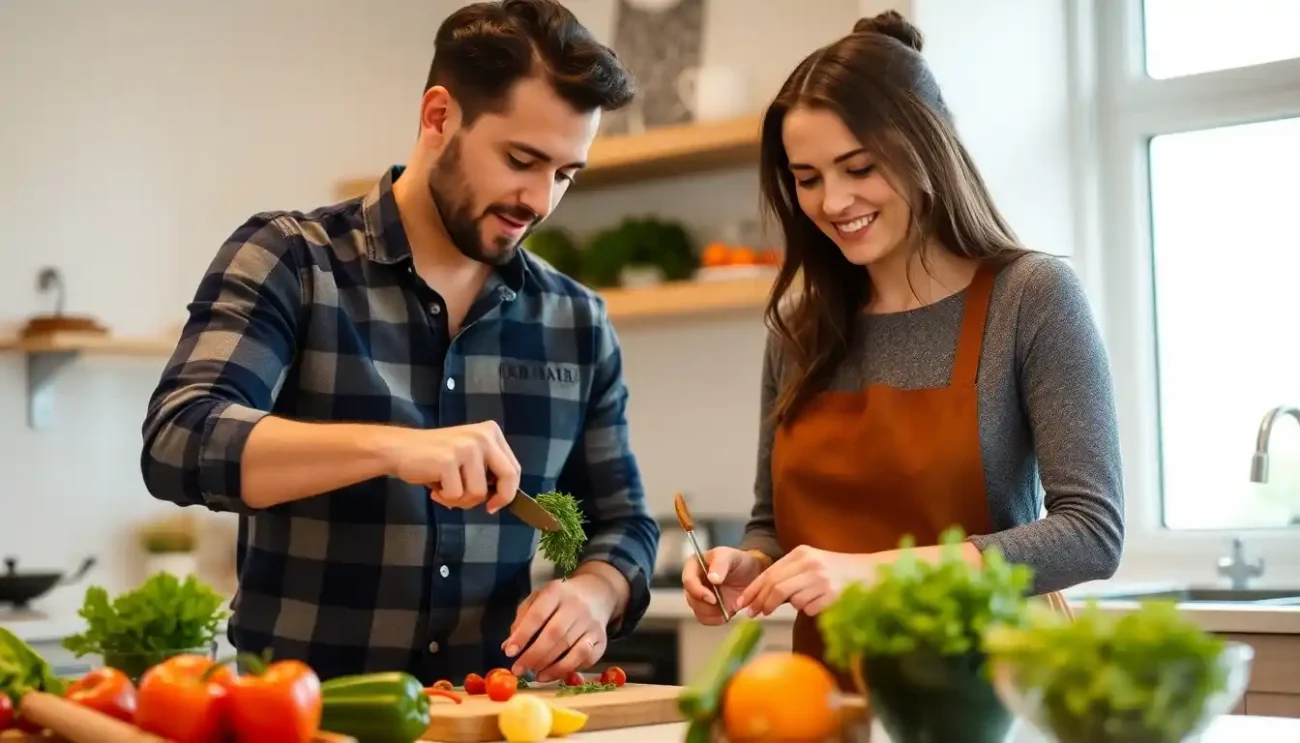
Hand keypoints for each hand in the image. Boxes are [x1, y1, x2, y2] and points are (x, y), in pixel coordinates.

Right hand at [389, 420, 520, 512]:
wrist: (400, 449)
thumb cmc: (435, 459)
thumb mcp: (469, 458)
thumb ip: (487, 471)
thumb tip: (501, 499)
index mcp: (491, 432)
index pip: (513, 467)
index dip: (509, 492)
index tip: (495, 504)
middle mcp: (482, 436)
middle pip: (508, 476)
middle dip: (499, 499)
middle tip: (487, 508)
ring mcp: (466, 447)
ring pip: (479, 492)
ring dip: (462, 500)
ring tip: (446, 489)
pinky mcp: (448, 460)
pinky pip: (456, 495)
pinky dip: (445, 499)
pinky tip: (435, 488)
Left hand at [503, 576, 614, 682]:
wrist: (596, 593)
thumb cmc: (559, 600)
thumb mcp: (537, 599)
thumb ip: (522, 620)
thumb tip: (508, 647)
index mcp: (556, 592)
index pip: (538, 615)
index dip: (523, 635)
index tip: (509, 653)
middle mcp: (576, 606)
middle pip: (555, 634)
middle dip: (534, 656)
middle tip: (518, 670)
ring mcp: (592, 623)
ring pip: (571, 649)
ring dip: (550, 666)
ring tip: (535, 675)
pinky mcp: (602, 638)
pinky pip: (586, 658)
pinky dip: (568, 669)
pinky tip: (553, 674)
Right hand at [682, 547, 766, 625]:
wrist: (751, 574)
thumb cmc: (738, 561)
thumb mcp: (731, 556)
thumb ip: (720, 564)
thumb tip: (712, 578)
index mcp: (694, 566)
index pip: (688, 581)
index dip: (698, 591)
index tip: (713, 598)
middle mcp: (693, 582)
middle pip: (691, 599)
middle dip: (707, 605)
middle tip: (722, 604)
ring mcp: (700, 597)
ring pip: (697, 611)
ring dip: (712, 613)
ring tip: (727, 606)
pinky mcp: (708, 609)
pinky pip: (706, 619)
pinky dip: (716, 619)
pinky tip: (727, 612)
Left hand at [736, 545, 873, 617]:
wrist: (872, 572)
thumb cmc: (838, 571)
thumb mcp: (812, 563)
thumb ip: (789, 574)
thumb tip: (762, 596)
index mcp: (802, 553)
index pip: (769, 574)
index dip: (753, 591)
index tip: (742, 604)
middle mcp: (810, 564)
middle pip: (775, 588)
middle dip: (761, 603)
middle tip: (753, 614)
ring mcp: (822, 580)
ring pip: (793, 601)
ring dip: (792, 607)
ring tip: (802, 602)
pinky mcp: (833, 596)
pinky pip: (810, 609)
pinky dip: (810, 610)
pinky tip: (821, 603)